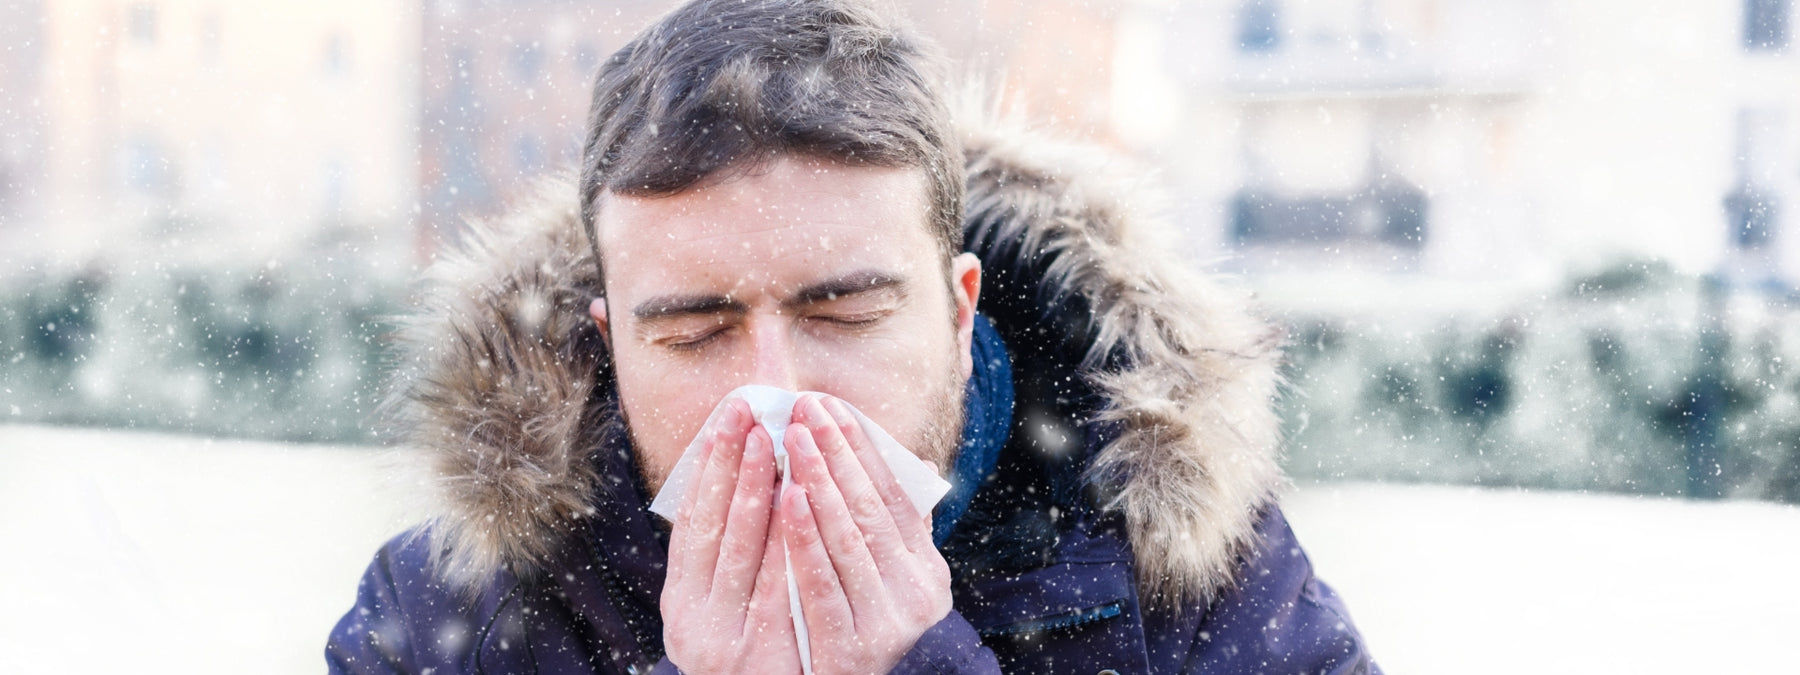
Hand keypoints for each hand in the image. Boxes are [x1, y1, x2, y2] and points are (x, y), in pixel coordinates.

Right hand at [662, 398, 802, 673]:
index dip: (708, 466)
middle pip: (711, 527)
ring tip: (772, 442)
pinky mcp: (753, 659)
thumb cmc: (761, 655)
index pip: (692, 521)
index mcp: (682, 601)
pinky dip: (783, 541)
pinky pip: (773, 586)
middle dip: (731, 464)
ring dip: (755, 491)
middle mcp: (690, 620)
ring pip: (738, 552)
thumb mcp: (731, 608)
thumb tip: (756, 475)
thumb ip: (736, 555)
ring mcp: (719, 642)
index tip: (727, 417)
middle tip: (749, 413)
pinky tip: (795, 502)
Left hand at [780, 394, 952, 674]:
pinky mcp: (852, 650)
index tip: (832, 405)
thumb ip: (896, 529)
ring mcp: (887, 623)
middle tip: (804, 409)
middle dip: (836, 453)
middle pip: (871, 509)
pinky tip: (786, 499)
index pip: (894, 496)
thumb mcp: (890, 581)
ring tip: (794, 440)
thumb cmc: (861, 629)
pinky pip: (822, 584)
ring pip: (849, 539)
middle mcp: (917, 594)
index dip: (862, 448)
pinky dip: (804, 539)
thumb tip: (913, 461)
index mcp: (926, 571)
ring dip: (820, 483)